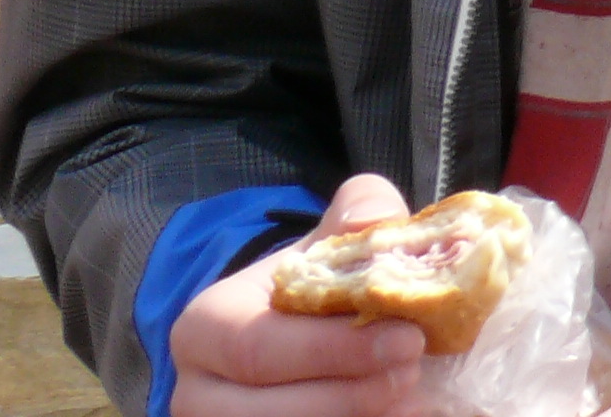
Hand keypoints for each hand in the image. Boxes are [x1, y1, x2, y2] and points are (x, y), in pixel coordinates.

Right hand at [171, 174, 425, 415]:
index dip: (333, 350)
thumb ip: (358, 212)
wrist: (294, 329)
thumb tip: (376, 218)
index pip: (257, 348)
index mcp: (204, 329)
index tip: (408, 339)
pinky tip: (396, 415)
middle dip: (347, 395)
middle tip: (413, 372)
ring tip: (412, 398)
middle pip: (267, 410)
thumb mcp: (328, 239)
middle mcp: (198, 391)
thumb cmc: (312, 284)